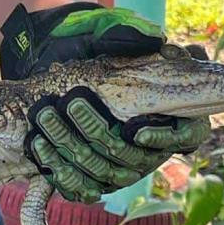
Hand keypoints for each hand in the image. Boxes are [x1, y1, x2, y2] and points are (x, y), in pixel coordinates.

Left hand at [0, 2, 210, 201]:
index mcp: (172, 119)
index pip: (185, 136)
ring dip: (70, 144)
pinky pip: (79, 187)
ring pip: (101, 171)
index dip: (164, 138)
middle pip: (130, 156)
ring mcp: (121, 170)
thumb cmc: (98, 56)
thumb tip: (158, 41)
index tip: (137, 130)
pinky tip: (38, 144)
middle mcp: (149, 151)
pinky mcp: (93, 182)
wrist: (60, 75)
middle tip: (72, 104)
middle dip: (97, 131)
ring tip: (46, 117)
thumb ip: (135, 37)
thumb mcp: (113, 39)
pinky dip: (57, 168)